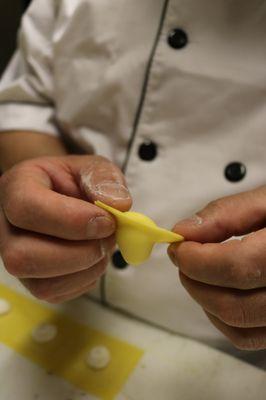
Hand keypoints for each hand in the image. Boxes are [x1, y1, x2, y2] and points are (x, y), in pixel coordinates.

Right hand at [0, 155, 131, 302]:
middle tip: (108, 237)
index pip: (27, 208)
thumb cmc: (76, 181)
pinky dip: (85, 280)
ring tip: (104, 246)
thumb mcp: (93, 168)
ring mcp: (16, 257)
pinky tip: (94, 258)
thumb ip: (104, 178)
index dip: (71, 220)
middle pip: (23, 256)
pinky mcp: (33, 281)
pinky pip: (57, 294)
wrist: (66, 198)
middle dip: (79, 253)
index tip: (107, 221)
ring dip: (86, 270)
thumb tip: (119, 205)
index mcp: (16, 188)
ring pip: (42, 284)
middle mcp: (6, 227)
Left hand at [168, 187, 265, 349]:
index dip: (198, 260)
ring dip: (204, 299)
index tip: (179, 246)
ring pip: (236, 326)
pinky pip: (247, 337)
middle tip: (183, 256)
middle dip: (195, 280)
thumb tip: (185, 231)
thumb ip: (227, 213)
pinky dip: (220, 316)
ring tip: (198, 271)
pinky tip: (217, 289)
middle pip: (233, 305)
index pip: (237, 268)